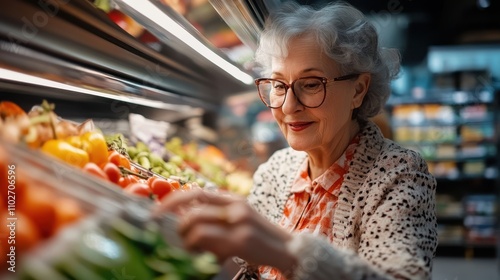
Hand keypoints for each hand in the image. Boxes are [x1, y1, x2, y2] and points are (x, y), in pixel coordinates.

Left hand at [154, 189, 294, 270]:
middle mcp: (236, 206)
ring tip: (192, 250)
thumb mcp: (240, 219)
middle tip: (175, 237)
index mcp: (234, 199)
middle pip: (192, 209)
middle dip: (177, 225)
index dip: (173, 200)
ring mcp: (239, 222)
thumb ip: (217, 215)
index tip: (157, 211)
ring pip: (195, 225)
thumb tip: (185, 218)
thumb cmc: (260, 237)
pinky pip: (206, 241)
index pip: (197, 192)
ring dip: (186, 240)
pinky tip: (205, 257)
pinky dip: (198, 249)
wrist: (289, 249)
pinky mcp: (241, 240)